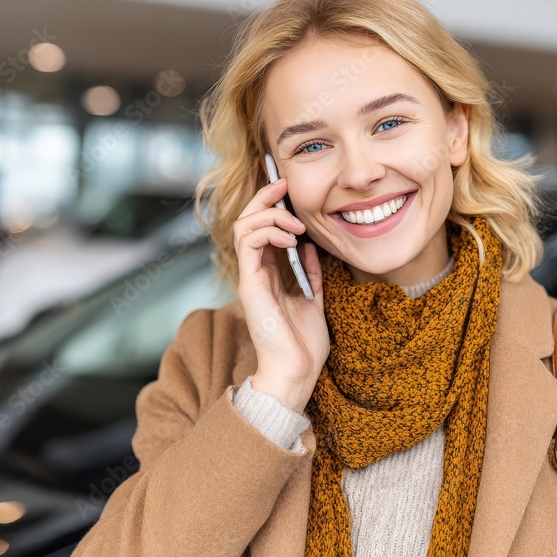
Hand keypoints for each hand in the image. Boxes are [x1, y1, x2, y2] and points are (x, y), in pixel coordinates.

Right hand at [231, 176, 327, 411]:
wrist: (296, 371)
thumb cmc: (303, 344)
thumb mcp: (313, 299)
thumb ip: (309, 273)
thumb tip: (310, 246)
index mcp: (267, 274)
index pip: (260, 228)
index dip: (271, 204)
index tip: (289, 189)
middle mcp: (253, 273)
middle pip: (245, 220)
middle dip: (264, 197)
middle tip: (284, 185)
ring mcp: (249, 278)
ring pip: (242, 226)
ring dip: (270, 215)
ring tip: (296, 224)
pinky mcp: (249, 285)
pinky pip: (248, 243)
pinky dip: (268, 231)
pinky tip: (292, 239)